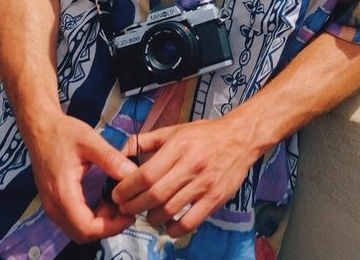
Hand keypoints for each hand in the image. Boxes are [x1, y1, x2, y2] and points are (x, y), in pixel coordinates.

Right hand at [26, 112, 138, 242]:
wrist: (40, 128)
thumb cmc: (63, 132)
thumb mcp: (90, 141)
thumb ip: (111, 159)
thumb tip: (133, 173)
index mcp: (63, 193)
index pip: (87, 228)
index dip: (111, 227)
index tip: (130, 215)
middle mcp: (54, 206)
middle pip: (82, 234)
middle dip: (107, 227)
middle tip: (127, 210)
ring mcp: (51, 206)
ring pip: (77, 230)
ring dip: (99, 223)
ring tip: (118, 204)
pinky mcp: (53, 202)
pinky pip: (73, 221)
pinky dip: (90, 218)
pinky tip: (104, 202)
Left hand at [111, 118, 258, 237]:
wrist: (241, 138)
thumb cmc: (204, 134)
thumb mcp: (175, 130)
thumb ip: (147, 140)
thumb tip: (121, 152)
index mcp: (179, 146)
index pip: (146, 174)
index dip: (127, 188)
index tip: (118, 194)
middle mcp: (191, 165)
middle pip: (154, 195)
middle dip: (133, 206)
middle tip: (125, 208)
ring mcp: (204, 184)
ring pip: (169, 211)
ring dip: (151, 218)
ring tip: (147, 214)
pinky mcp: (215, 199)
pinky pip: (189, 223)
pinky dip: (173, 229)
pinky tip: (167, 224)